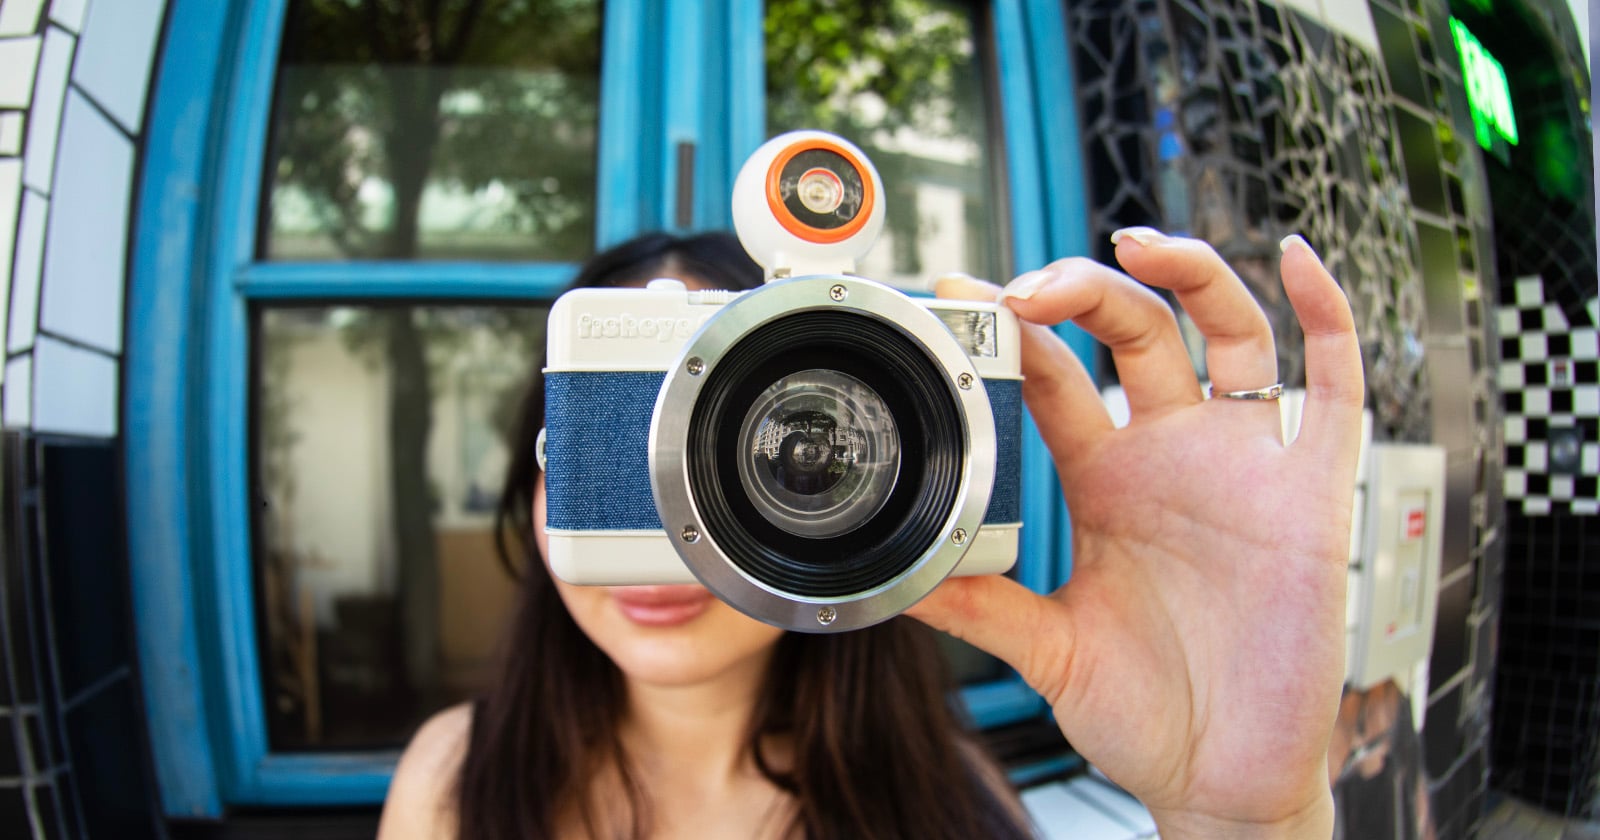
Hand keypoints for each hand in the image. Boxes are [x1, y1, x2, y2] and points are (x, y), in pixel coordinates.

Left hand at [910, 229, 1362, 837]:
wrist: (1220, 773)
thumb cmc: (1145, 711)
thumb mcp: (1048, 648)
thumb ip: (981, 605)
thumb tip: (900, 576)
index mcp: (1105, 479)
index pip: (1055, 375)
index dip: (1013, 328)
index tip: (960, 293)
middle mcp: (1171, 455)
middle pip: (1132, 333)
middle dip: (1083, 293)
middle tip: (1030, 287)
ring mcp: (1243, 463)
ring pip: (1226, 332)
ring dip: (1187, 274)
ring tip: (1135, 245)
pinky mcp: (1312, 488)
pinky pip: (1333, 382)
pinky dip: (1324, 312)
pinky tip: (1292, 257)